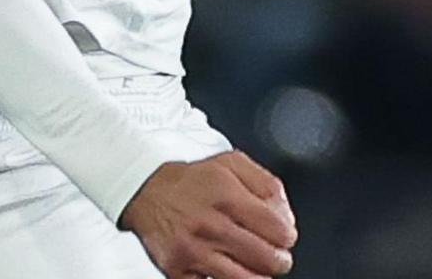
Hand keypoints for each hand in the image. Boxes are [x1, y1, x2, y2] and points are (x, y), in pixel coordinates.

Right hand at [120, 150, 296, 278]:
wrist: (144, 190)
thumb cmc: (191, 180)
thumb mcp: (232, 164)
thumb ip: (266, 183)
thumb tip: (286, 216)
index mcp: (227, 196)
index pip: (279, 231)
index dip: (287, 236)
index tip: (282, 236)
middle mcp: (210, 225)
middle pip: (268, 260)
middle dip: (278, 259)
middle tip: (273, 255)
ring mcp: (194, 251)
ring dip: (258, 275)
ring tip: (255, 265)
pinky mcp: (180, 271)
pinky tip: (229, 268)